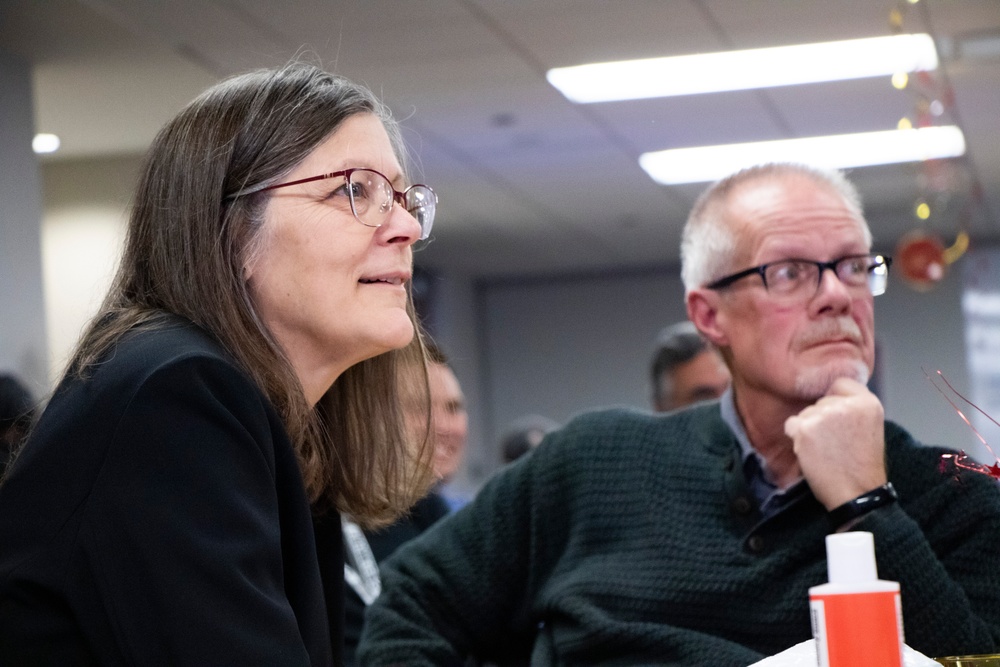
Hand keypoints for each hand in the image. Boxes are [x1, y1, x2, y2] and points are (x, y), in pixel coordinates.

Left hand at [784, 377, 886, 509]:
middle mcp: (847, 404)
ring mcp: (824, 415)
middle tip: (836, 444)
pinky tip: (813, 453)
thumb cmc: (862, 465)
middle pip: (820, 401)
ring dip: (809, 429)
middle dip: (822, 419)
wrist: (857, 494)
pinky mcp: (805, 428)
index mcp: (868, 402)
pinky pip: (791, 425)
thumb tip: (829, 394)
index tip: (840, 420)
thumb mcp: (870, 427)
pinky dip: (796, 438)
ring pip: (805, 413)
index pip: (840, 384)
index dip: (835, 401)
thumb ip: (853, 408)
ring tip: (827, 450)